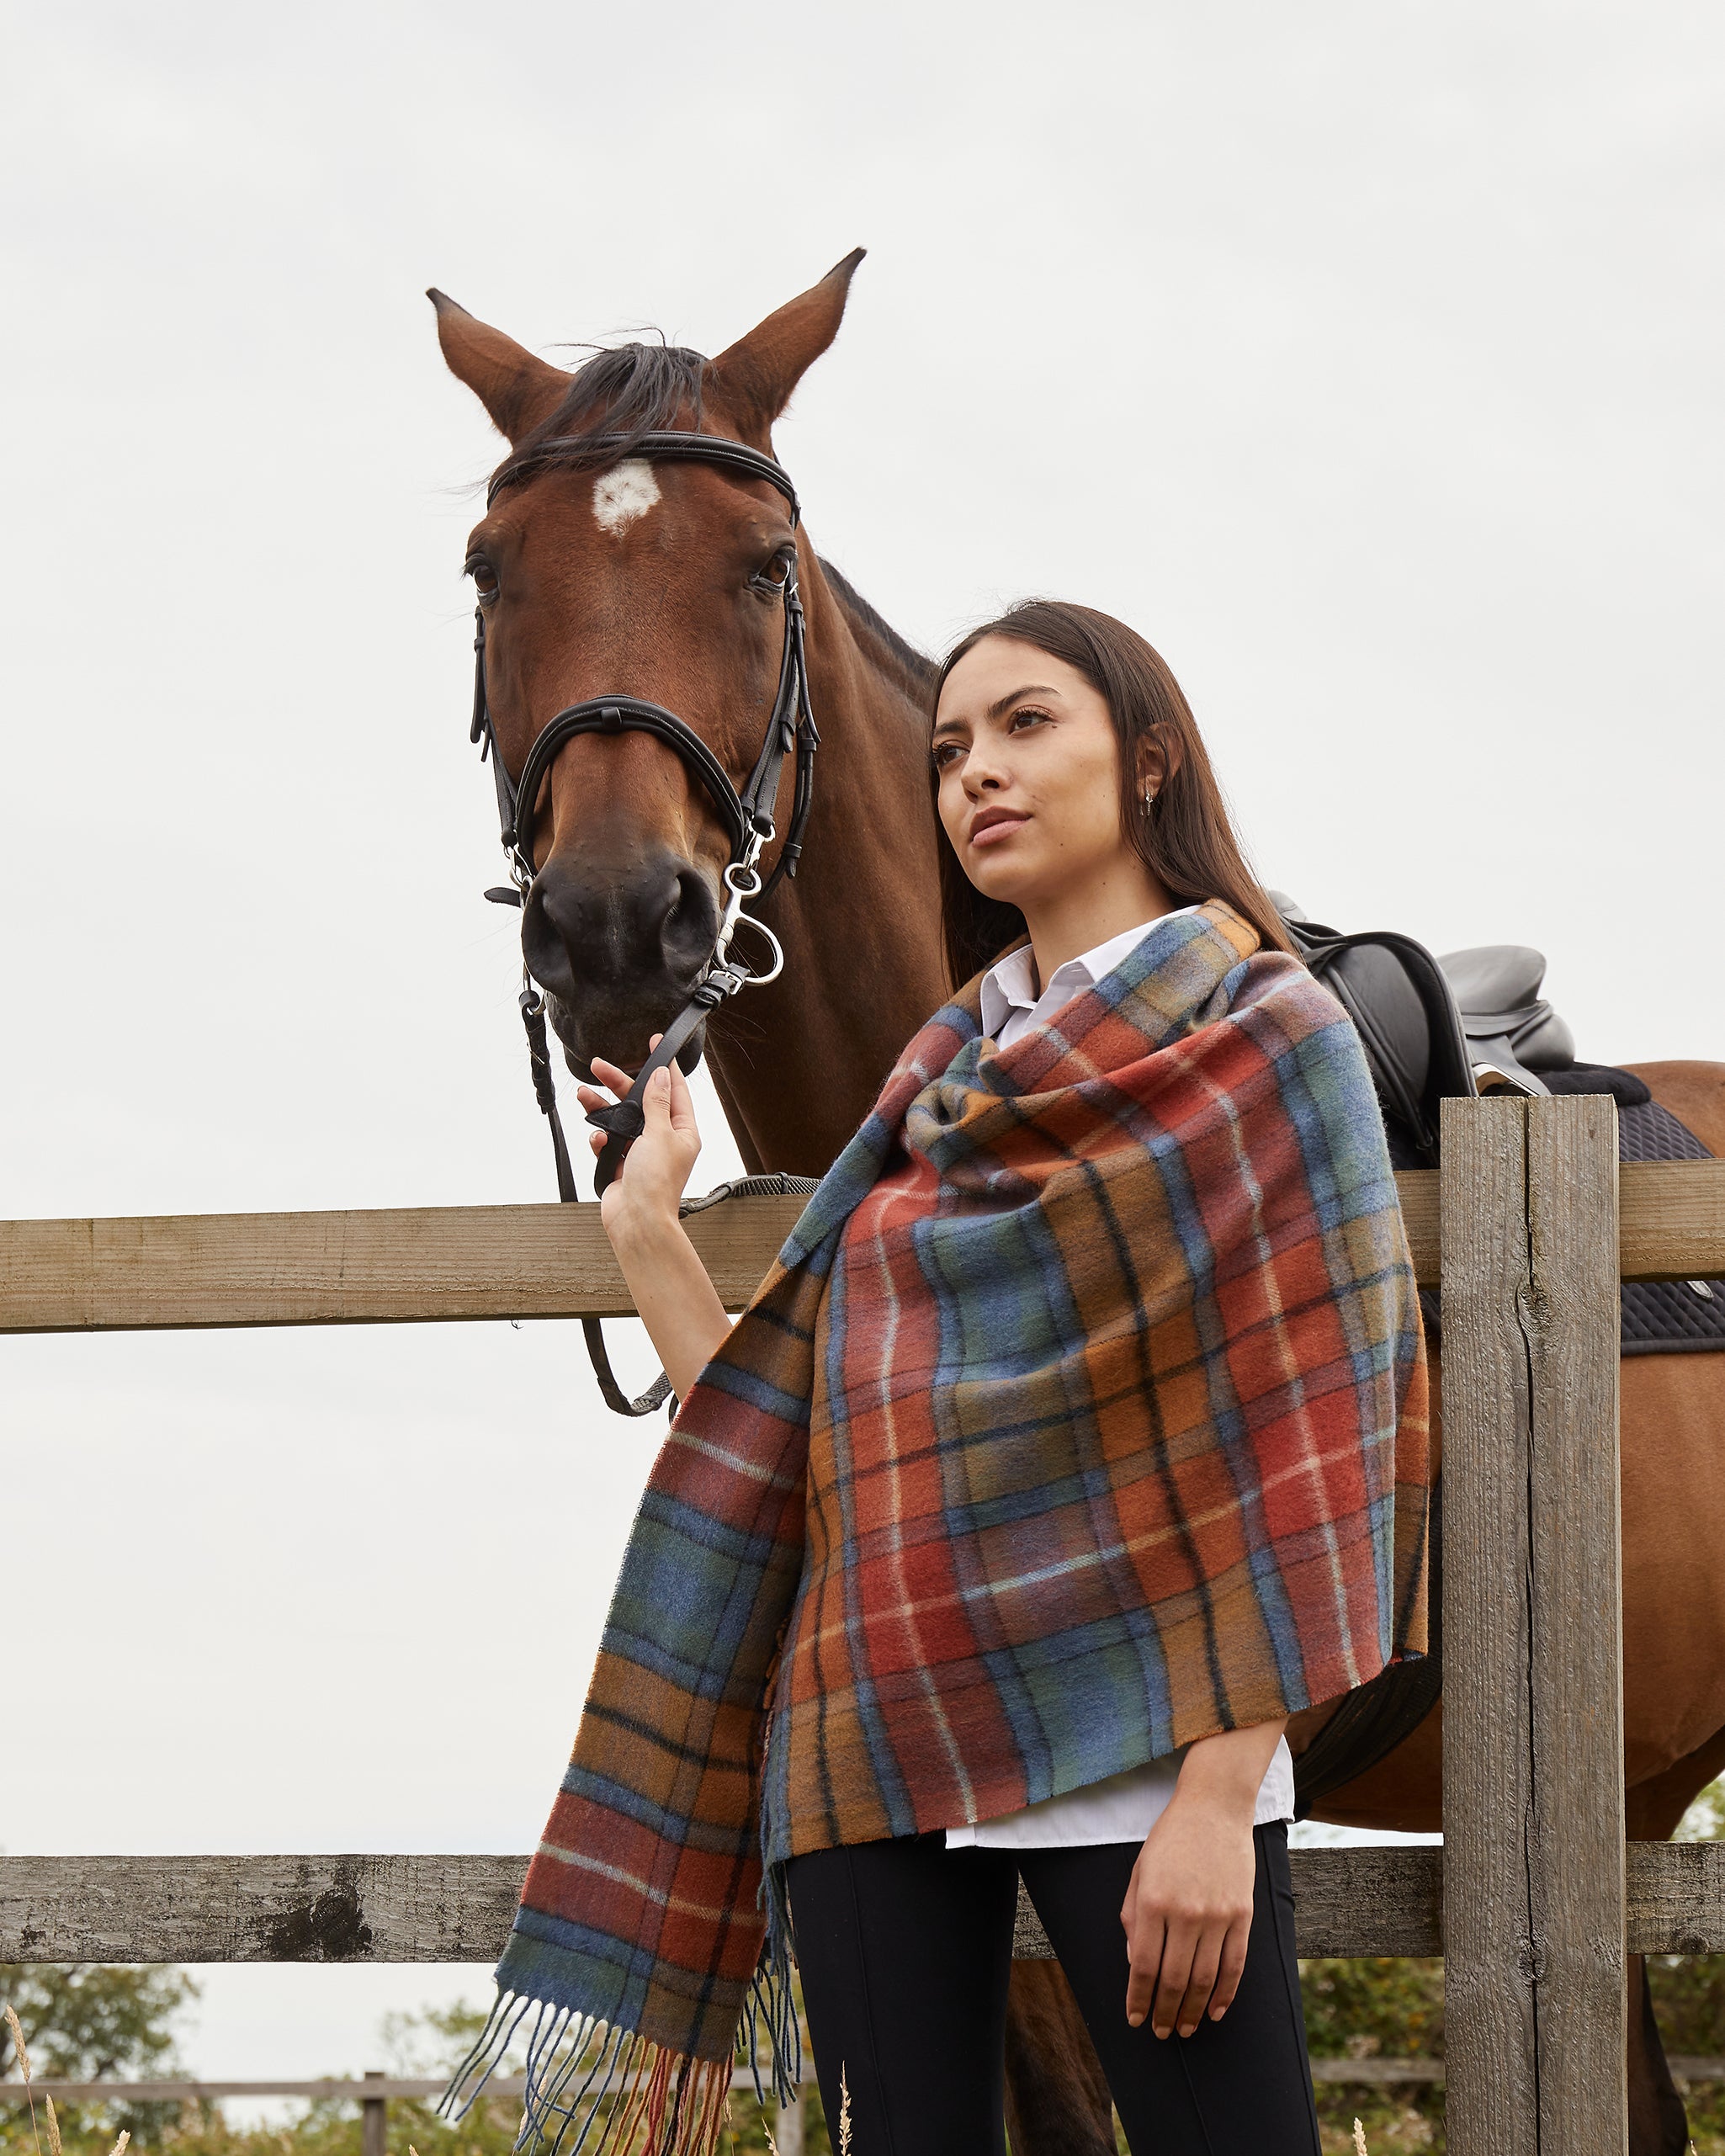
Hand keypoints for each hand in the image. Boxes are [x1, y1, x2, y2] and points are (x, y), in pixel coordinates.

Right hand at [574, 1034, 701, 1243]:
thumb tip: (660, 1076)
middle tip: (599, 1066)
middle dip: (619, 1084)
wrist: (636, 1221)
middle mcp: (664, 1140)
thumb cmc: (656, 1184)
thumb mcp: (659, 1133)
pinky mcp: (622, 1166)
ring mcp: (642, 1153)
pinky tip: (597, 1140)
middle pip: (641, 1102)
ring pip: (620, 1122)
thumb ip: (656, 1103)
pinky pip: (608, 1144)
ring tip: (584, 1096)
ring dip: (602, 1110)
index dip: (664, 1066)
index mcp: (682, 1131)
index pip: (675, 1089)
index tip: (657, 1043)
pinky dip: (600, 1140)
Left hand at [1118, 1781, 1255, 2039]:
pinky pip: (1234, 1965)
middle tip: (1161, 2031)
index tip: (1135, 2019)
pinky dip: (1225, 1993)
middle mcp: (1185, 1913)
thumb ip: (1133, 1919)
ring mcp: (1217, 1915)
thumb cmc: (1170, 1839)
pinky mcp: (1242, 1915)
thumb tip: (1135, 1964)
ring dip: (1193, 2010)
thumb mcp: (1139, 1873)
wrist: (1214, 1808)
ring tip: (1185, 2028)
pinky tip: (1215, 2010)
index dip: (1138, 1998)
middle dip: (1165, 2012)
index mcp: (1153, 1902)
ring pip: (1204, 1979)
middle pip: (1174, 1979)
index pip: (1144, 1966)